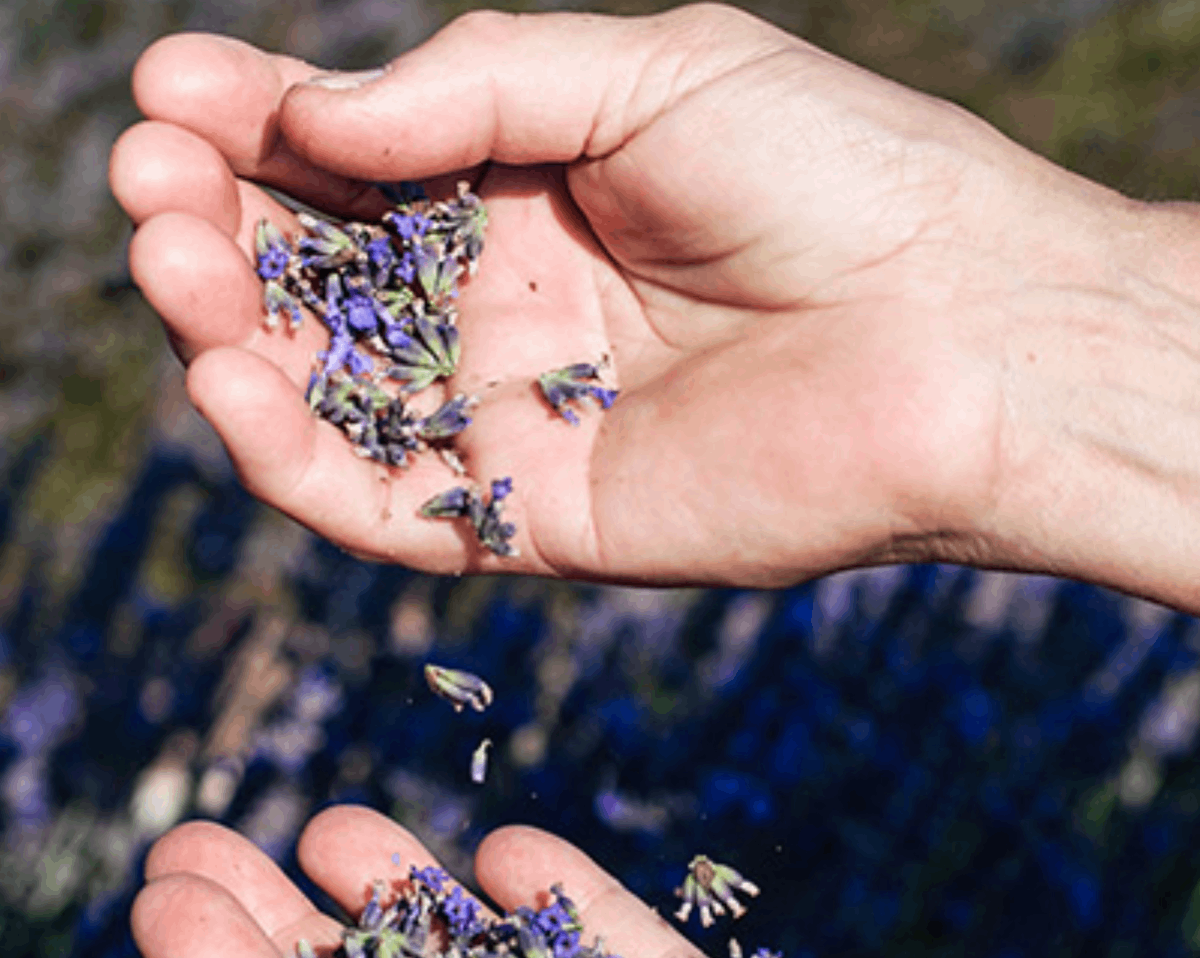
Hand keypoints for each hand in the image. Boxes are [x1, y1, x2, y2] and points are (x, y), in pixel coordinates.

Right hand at [111, 4, 1192, 592]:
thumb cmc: (833, 178)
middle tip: (148, 183)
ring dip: (227, 338)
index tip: (170, 90)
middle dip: (217, 230)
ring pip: (324, 399)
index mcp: (526, 197)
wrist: (955, 333)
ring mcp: (508, 423)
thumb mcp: (647, 73)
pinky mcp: (528, 522)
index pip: (349, 168)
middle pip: (315, 286)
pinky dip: (290, 455)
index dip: (252, 128)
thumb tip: (310, 112)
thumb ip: (472, 88)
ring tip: (169, 264)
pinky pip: (378, 505)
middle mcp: (502, 314)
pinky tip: (230, 381)